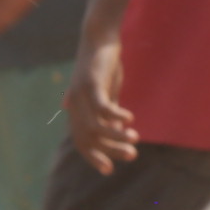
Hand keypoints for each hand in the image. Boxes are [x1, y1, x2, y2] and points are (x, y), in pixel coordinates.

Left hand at [64, 35, 136, 173]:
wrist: (98, 39)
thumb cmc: (103, 67)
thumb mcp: (105, 93)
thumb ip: (106, 112)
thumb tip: (113, 131)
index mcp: (77, 110)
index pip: (80, 141)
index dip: (92, 157)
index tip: (109, 170)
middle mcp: (75, 104)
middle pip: (87, 137)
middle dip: (108, 151)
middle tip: (132, 155)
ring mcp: (81, 94)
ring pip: (94, 126)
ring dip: (115, 136)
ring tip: (135, 139)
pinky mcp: (91, 83)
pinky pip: (101, 106)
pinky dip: (115, 115)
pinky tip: (129, 117)